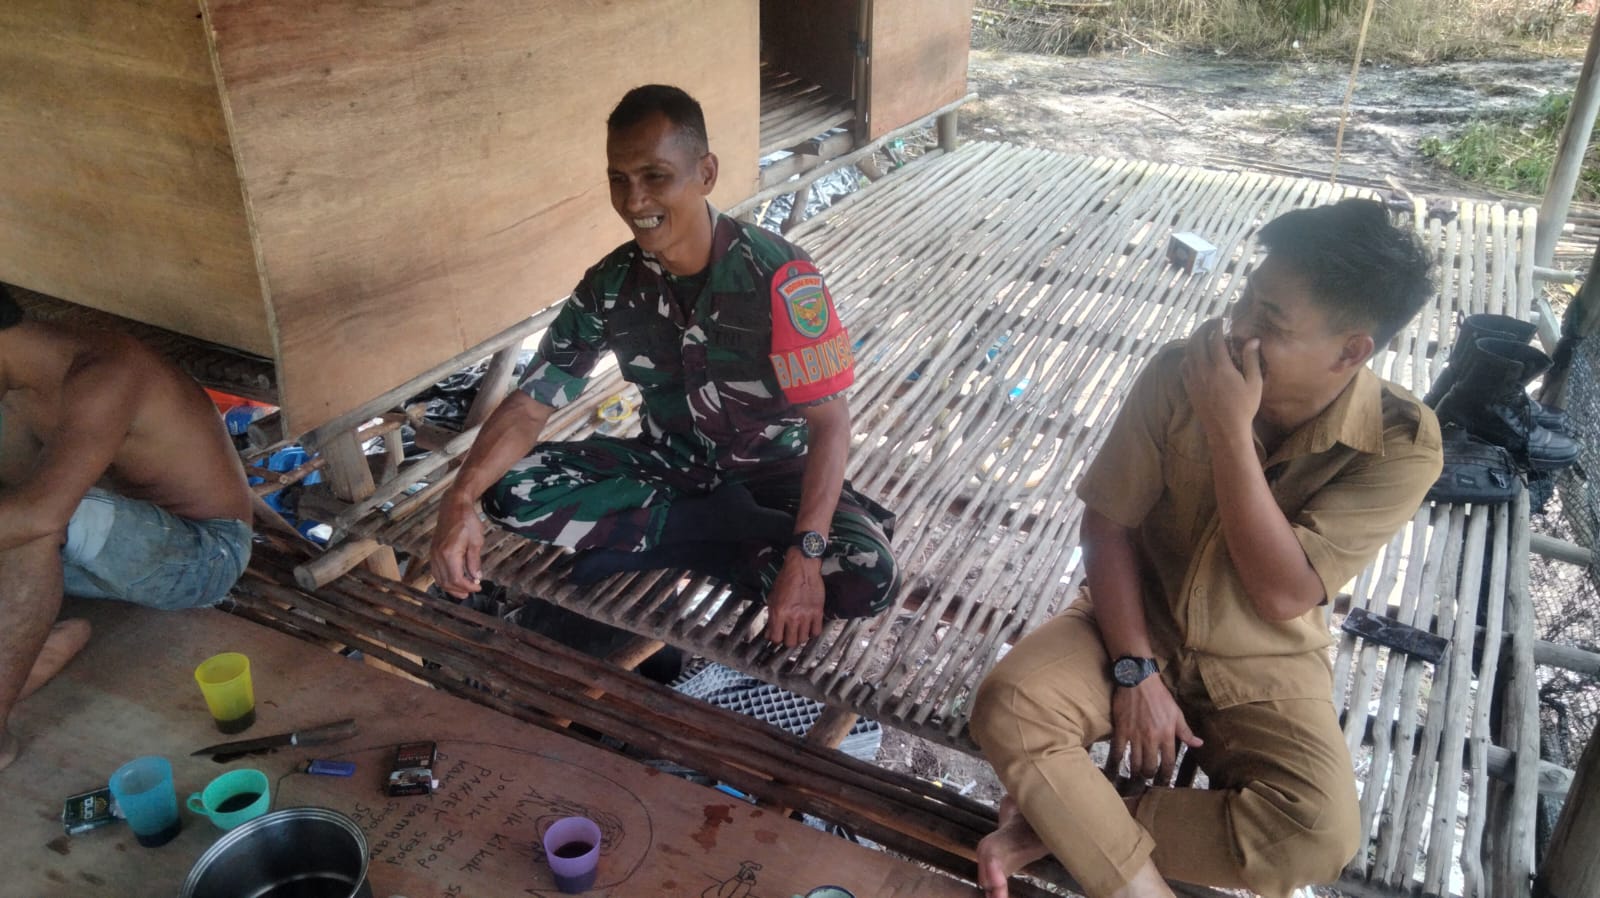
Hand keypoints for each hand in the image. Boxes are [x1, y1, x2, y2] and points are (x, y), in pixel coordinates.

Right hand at [429, 495, 484, 597]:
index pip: (456, 579)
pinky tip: (453, 580)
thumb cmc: (467, 520)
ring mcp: (433, 553)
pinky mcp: (432, 551)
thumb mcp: (476, 541)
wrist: (453, 505)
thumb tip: (476, 577)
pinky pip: (435, 570)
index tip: (478, 587)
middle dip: (459, 590)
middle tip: (472, 591)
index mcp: (449, 553)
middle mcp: (438, 555)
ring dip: (450, 587)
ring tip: (463, 591)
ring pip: (438, 578)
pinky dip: (443, 579)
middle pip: (445, 581)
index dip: (467, 587)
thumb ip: (474, 561)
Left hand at [764, 549, 824, 646]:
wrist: (802, 567)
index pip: (776, 638)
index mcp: (778, 612)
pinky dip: (812, 632)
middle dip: (788, 641)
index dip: (776, 639)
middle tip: (788, 635)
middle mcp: (792, 616)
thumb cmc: (785, 579)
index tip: (777, 636)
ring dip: (800, 637)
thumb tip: (769, 632)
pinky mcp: (818, 612)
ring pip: (803, 639)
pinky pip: (816, 631)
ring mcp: (806, 615)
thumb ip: (771, 617)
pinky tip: (809, 627)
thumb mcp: (772, 597)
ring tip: (799, 631)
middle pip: (790, 642)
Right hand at [1111, 676, 1202, 784]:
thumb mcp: (1176, 713)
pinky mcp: (1121, 731)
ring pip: (1135, 763)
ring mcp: (1135, 736)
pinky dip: (1116, 763)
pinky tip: (1116, 769)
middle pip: (1150, 766)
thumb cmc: (1159, 696)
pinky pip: (1118, 752)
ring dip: (1136, 773)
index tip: (1164, 781)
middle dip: (1150, 776)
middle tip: (1148, 778)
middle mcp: (1151, 738)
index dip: (1166, 775)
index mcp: (1167, 735)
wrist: (1138, 680)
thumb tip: (1199, 744)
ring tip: (1136, 775)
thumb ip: (1186, 732)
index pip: (1169, 763)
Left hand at [1180, 318, 1261, 443]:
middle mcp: (1204, 371)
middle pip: (1197, 341)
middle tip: (1211, 323)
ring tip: (1204, 335)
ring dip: (1195, 340)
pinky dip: (1189, 355)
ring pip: (1188, 352)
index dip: (1216, 326)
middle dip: (1203, 328)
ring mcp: (1193, 379)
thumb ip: (1251, 359)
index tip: (1221, 319)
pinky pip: (1184, 366)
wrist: (1226, 430)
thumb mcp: (1254, 383)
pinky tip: (1195, 355)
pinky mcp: (1189, 387)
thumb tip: (1252, 340)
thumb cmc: (1244, 407)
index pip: (1214, 339)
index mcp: (1221, 368)